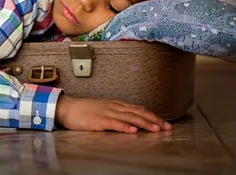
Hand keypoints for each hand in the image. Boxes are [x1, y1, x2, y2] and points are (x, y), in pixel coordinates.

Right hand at [54, 95, 171, 133]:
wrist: (67, 108)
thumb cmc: (84, 111)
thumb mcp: (104, 110)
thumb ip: (117, 114)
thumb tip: (133, 123)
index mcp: (116, 105)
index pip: (139, 108)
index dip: (153, 115)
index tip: (165, 123)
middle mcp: (114, 107)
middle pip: (138, 111)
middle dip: (154, 119)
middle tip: (167, 127)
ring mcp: (107, 112)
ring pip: (129, 117)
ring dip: (144, 123)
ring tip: (156, 129)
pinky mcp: (98, 120)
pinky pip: (114, 123)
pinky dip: (125, 126)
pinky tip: (132, 131)